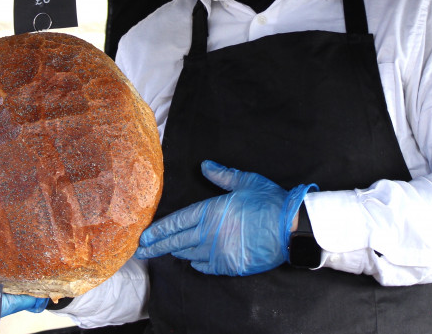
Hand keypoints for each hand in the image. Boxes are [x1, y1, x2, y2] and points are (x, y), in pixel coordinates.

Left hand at [135, 160, 314, 275]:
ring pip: (189, 254)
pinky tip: (192, 261)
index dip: (158, 230)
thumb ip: (223, 176)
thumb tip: (205, 166)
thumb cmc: (268, 202)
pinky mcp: (229, 265)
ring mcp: (218, 252)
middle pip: (176, 242)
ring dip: (176, 253)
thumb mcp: (245, 182)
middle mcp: (209, 234)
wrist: (290, 229)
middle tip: (141, 252)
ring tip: (165, 252)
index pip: (176, 222)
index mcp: (210, 212)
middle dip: (157, 246)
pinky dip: (196, 263)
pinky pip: (206, 266)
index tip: (144, 236)